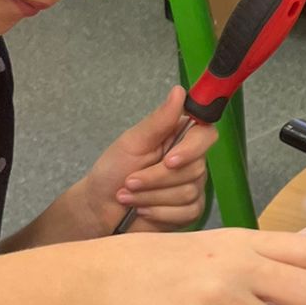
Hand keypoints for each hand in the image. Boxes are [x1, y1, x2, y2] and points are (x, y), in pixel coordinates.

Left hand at [80, 87, 216, 235]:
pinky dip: (159, 213)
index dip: (192, 148)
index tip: (169, 159)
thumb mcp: (132, 142)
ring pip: (187, 192)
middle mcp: (190, 161)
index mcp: (178, 138)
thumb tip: (179, 92)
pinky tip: (143, 210)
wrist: (100, 208)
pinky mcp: (190, 210)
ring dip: (151, 196)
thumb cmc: (112, 172)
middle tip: (130, 180)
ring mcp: (192, 187)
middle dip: (156, 178)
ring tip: (130, 195)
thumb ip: (158, 120)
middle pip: (194, 168)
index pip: (205, 135)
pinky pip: (187, 212)